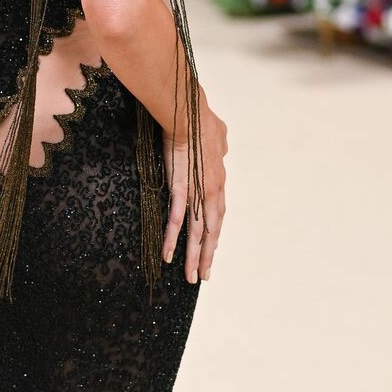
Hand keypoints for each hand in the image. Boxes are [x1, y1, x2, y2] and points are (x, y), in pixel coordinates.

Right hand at [162, 94, 226, 282]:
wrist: (189, 114)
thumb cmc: (201, 119)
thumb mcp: (218, 133)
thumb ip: (220, 144)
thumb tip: (222, 146)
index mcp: (218, 180)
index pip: (219, 214)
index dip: (215, 233)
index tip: (212, 248)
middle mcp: (212, 192)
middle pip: (212, 231)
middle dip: (208, 255)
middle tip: (204, 275)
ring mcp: (198, 194)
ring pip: (197, 234)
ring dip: (194, 257)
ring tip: (191, 277)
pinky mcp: (181, 191)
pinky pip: (177, 223)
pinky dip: (173, 242)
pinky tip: (169, 257)